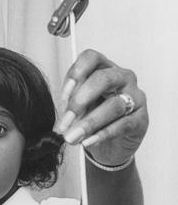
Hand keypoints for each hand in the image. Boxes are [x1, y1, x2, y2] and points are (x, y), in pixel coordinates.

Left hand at [56, 49, 147, 165]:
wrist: (111, 146)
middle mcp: (122, 78)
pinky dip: (103, 134)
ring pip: (114, 105)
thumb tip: (65, 118)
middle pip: (103, 78)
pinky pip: (123, 124)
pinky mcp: (141, 119)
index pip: (91, 58)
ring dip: (90, 122)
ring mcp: (134, 97)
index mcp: (103, 69)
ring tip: (73, 136)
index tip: (63, 97)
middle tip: (66, 121)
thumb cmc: (94, 118)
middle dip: (80, 100)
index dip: (76, 74)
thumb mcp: (78, 109)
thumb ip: (72, 106)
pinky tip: (88, 141)